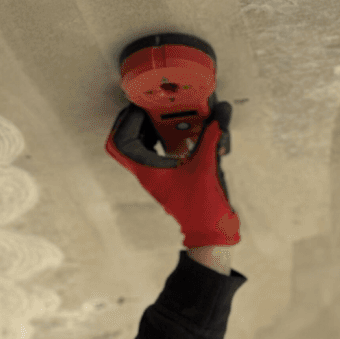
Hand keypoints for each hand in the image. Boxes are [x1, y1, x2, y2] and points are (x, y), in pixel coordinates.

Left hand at [105, 100, 240, 248]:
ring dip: (144, 129)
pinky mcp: (165, 178)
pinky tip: (176, 131)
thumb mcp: (207, 166)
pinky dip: (158, 139)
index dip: (126, 120)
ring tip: (160, 115)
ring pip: (135, 148)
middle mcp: (146, 174)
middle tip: (146, 108)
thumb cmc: (202, 209)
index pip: (120, 143)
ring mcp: (155, 177)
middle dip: (130, 122)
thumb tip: (219, 112)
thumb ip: (212, 136)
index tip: (141, 107)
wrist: (209, 231)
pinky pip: (152, 154)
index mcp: (147, 172)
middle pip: (122, 144)